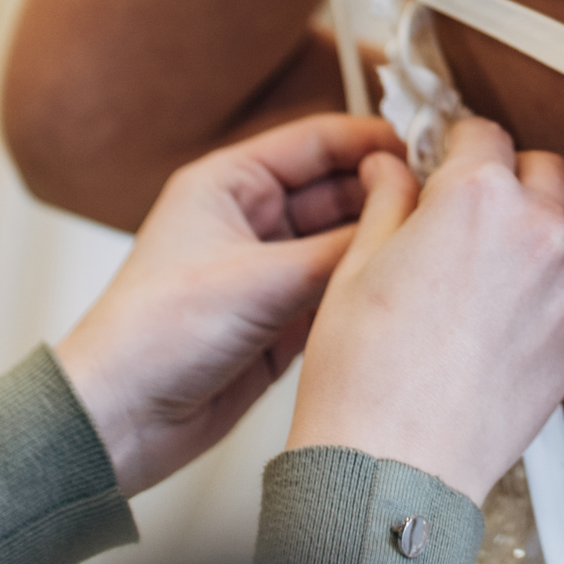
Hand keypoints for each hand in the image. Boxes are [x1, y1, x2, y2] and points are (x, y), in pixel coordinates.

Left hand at [55, 112, 402, 497]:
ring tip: (438, 248)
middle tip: (446, 203)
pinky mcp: (278, 321)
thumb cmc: (155, 334)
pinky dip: (365, 292)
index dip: (374, 141)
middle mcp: (251, 220)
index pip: (317, 141)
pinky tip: (406, 294)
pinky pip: (335, 293)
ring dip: (380, 247)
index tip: (429, 148)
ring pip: (343, 245)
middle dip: (388, 195)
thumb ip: (340, 253)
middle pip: (337, 191)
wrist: (118, 421)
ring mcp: (267, 272)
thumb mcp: (260, 281)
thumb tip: (407, 223)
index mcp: (229, 183)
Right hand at [287, 116, 563, 501]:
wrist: (395, 463)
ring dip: (551, 216)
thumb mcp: (357, 266)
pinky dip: (560, 276)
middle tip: (473, 204)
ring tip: (508, 244)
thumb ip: (387, 203)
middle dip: (510, 175)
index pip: (483, 133)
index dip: (457, 144)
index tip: (445, 159)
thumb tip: (389, 170)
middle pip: (545, 168)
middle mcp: (534, 231)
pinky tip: (516, 301)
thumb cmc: (365, 376)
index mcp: (476, 197)